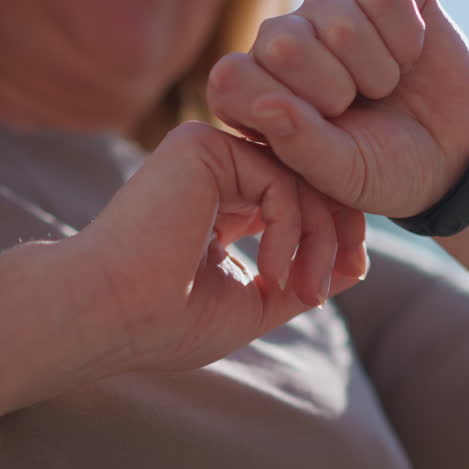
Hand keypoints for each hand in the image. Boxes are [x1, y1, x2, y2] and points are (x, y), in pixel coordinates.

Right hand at [69, 122, 366, 371]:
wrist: (108, 314)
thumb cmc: (166, 321)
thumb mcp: (253, 303)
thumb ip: (302, 278)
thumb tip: (359, 263)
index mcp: (221, 204)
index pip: (297, 200)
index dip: (329, 237)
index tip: (338, 281)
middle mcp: (215, 171)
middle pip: (307, 183)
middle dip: (334, 236)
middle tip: (329, 285)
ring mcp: (207, 153)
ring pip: (300, 180)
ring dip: (317, 240)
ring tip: (301, 290)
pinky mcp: (203, 146)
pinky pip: (280, 179)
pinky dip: (291, 228)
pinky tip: (272, 271)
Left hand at [207, 0, 468, 217]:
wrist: (453, 155)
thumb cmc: (385, 168)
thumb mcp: (342, 175)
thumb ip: (299, 145)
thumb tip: (266, 105)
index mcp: (260, 90)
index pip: (231, 78)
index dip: (282, 104)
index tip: (319, 130)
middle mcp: (286, 41)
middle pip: (283, 41)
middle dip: (335, 88)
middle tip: (356, 108)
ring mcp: (331, 9)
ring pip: (339, 17)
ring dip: (377, 68)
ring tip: (384, 88)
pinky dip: (408, 36)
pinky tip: (409, 56)